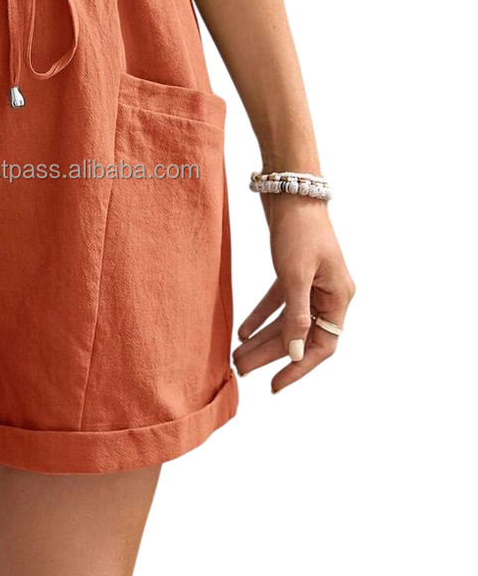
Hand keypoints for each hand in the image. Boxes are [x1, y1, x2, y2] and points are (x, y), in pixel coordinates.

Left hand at [232, 197, 354, 392]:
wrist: (290, 189)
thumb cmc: (298, 229)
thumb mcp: (295, 274)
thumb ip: (296, 315)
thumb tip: (298, 353)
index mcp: (339, 297)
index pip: (322, 345)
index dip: (299, 368)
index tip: (275, 386)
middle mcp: (329, 294)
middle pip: (300, 335)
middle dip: (271, 355)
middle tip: (242, 372)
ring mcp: (311, 282)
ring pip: (287, 321)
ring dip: (262, 339)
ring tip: (236, 358)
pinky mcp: (293, 271)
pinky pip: (277, 302)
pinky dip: (260, 316)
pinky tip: (241, 331)